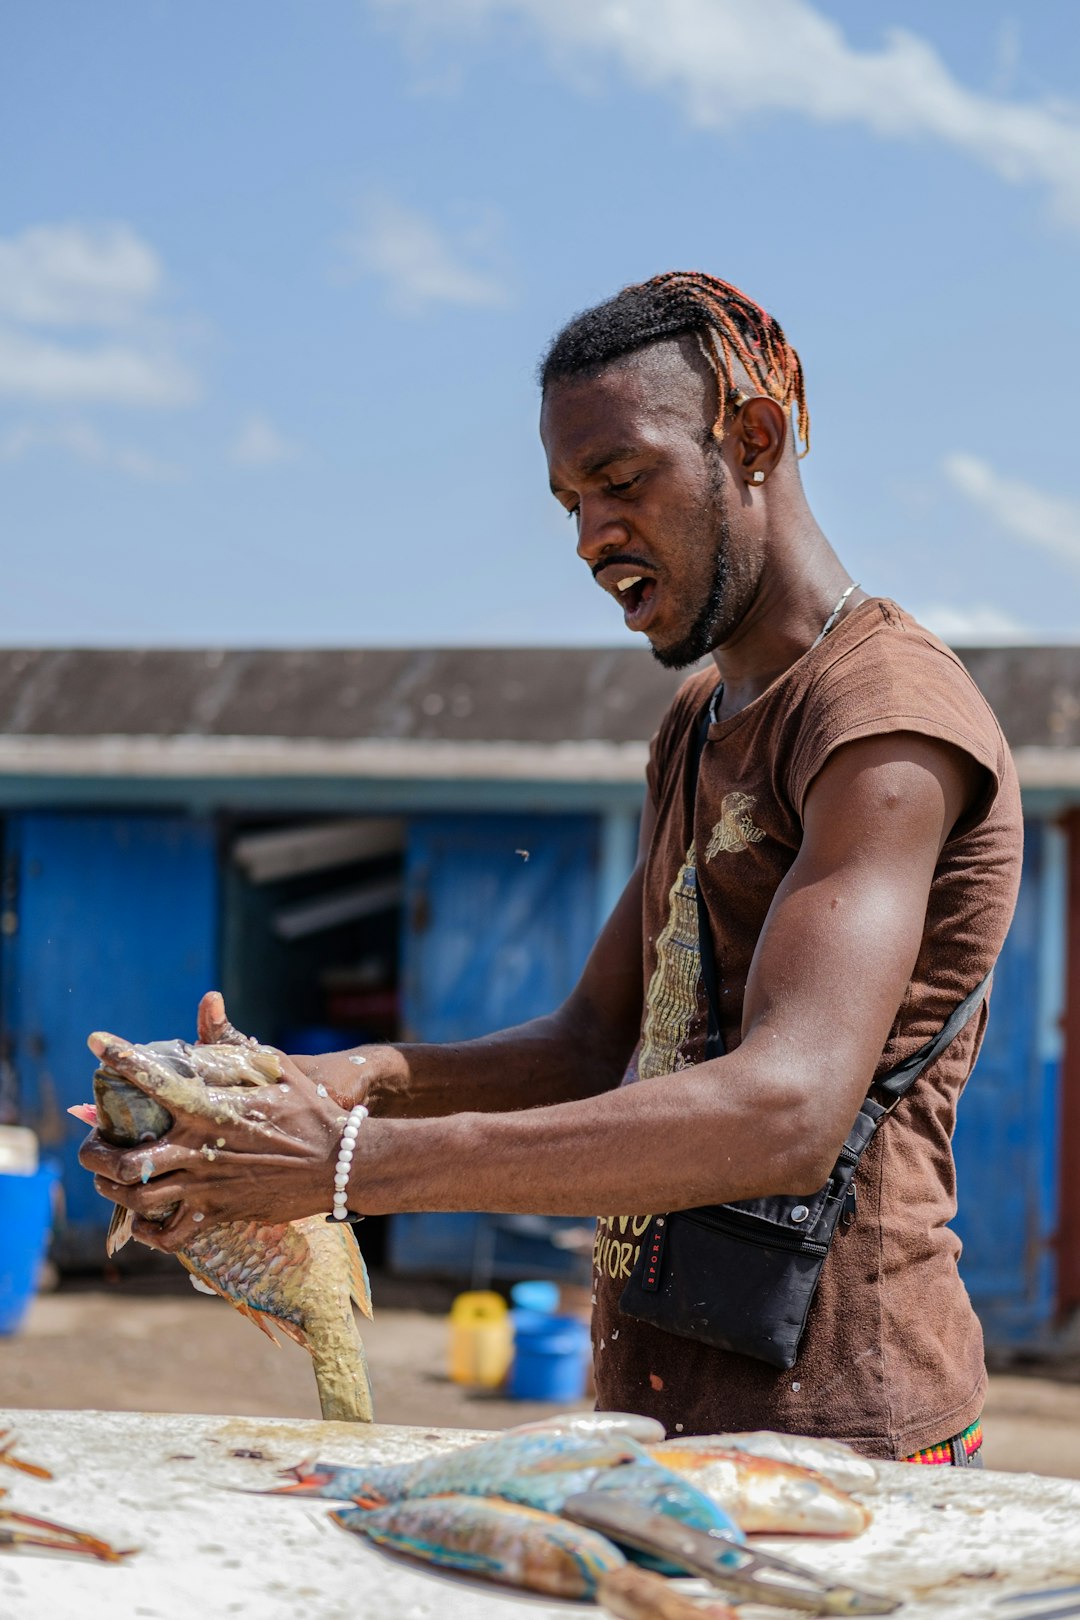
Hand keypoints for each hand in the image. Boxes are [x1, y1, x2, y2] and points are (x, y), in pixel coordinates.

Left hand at [78, 1025, 354, 1251]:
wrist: (339, 1163)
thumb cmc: (310, 1110)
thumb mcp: (276, 1068)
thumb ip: (234, 1043)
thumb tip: (210, 1002)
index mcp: (210, 1107)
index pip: (153, 1080)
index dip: (120, 1058)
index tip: (97, 1043)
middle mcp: (199, 1148)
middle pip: (123, 1159)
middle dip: (95, 1152)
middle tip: (94, 1143)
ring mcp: (206, 1185)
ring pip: (137, 1198)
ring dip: (112, 1189)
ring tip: (108, 1179)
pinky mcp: (218, 1212)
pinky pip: (169, 1235)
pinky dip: (149, 1232)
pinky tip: (144, 1220)